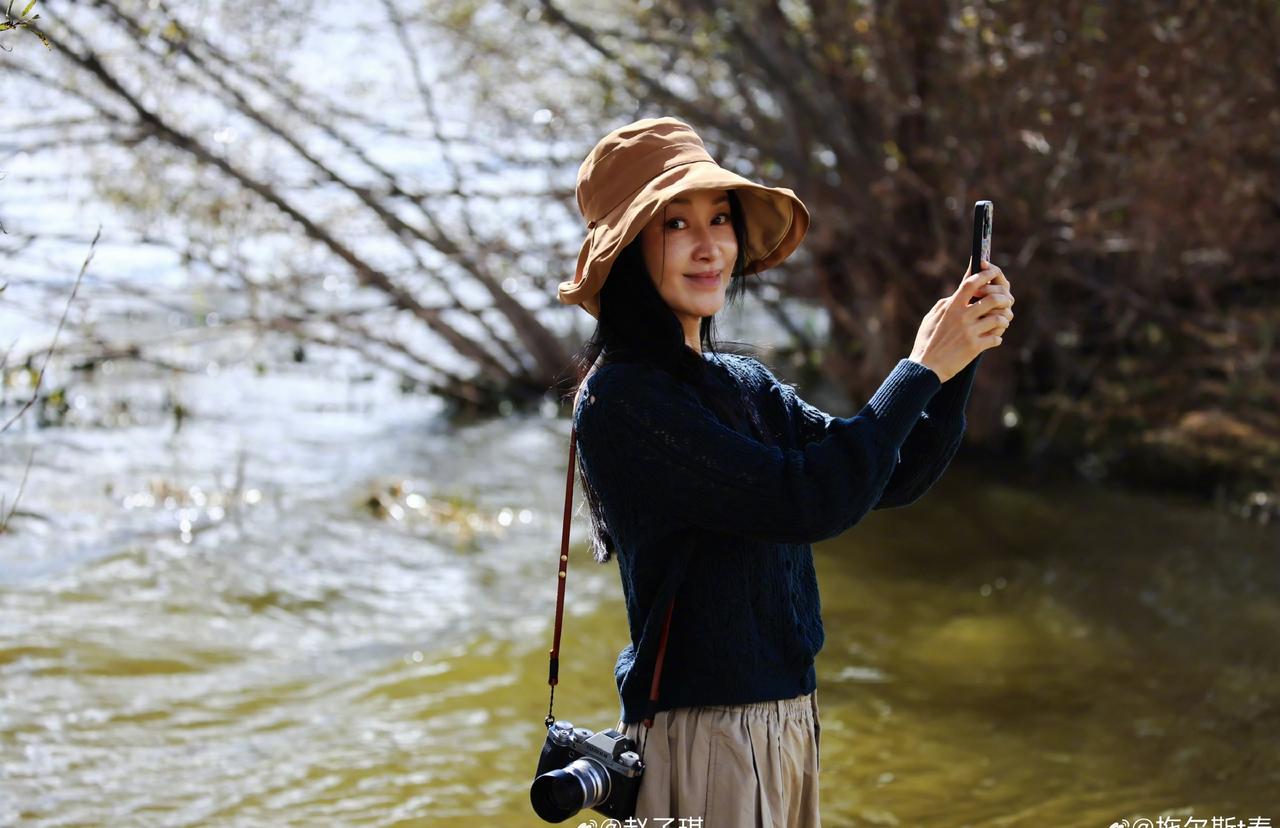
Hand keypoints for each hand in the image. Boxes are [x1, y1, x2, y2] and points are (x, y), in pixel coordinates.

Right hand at [909, 259, 1014, 381]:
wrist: (925, 368)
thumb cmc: (926, 342)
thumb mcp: (931, 318)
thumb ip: (946, 305)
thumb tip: (958, 294)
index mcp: (951, 307)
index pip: (971, 283)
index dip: (985, 275)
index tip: (992, 272)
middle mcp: (962, 317)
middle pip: (993, 299)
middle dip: (1004, 299)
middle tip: (1006, 302)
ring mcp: (969, 332)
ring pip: (999, 318)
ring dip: (1004, 320)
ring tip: (1001, 323)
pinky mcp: (974, 347)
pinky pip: (996, 338)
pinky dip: (997, 338)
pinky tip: (992, 339)